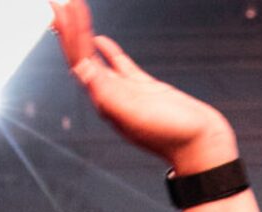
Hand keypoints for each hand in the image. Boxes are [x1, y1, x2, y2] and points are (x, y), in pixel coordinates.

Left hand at [52, 0, 234, 171]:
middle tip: (58, 1)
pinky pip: (119, 65)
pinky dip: (108, 50)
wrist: (203, 147)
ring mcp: (127, 91)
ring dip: (84, 33)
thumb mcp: (136, 115)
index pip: (78, 61)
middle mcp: (111, 95)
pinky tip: (101, 40)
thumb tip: (82, 70)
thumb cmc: (173, 137)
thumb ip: (108, 93)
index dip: (67, 34)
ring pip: (97, 56)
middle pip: (82, 56)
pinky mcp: (145, 88)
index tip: (60, 9)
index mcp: (105, 100)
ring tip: (75, 10)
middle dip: (70, 27)